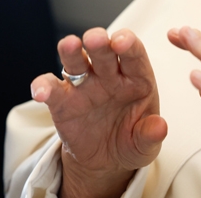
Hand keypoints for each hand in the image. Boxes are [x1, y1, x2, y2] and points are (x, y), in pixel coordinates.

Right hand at [31, 28, 167, 197]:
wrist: (105, 162)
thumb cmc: (131, 143)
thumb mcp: (144, 145)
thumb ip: (150, 135)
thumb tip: (160, 127)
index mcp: (136, 79)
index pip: (134, 54)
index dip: (128, 44)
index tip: (122, 41)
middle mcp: (109, 75)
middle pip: (103, 50)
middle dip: (99, 41)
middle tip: (95, 38)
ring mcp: (84, 85)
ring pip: (76, 60)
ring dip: (71, 51)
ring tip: (70, 45)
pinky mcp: (61, 101)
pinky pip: (50, 88)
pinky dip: (43, 86)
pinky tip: (40, 91)